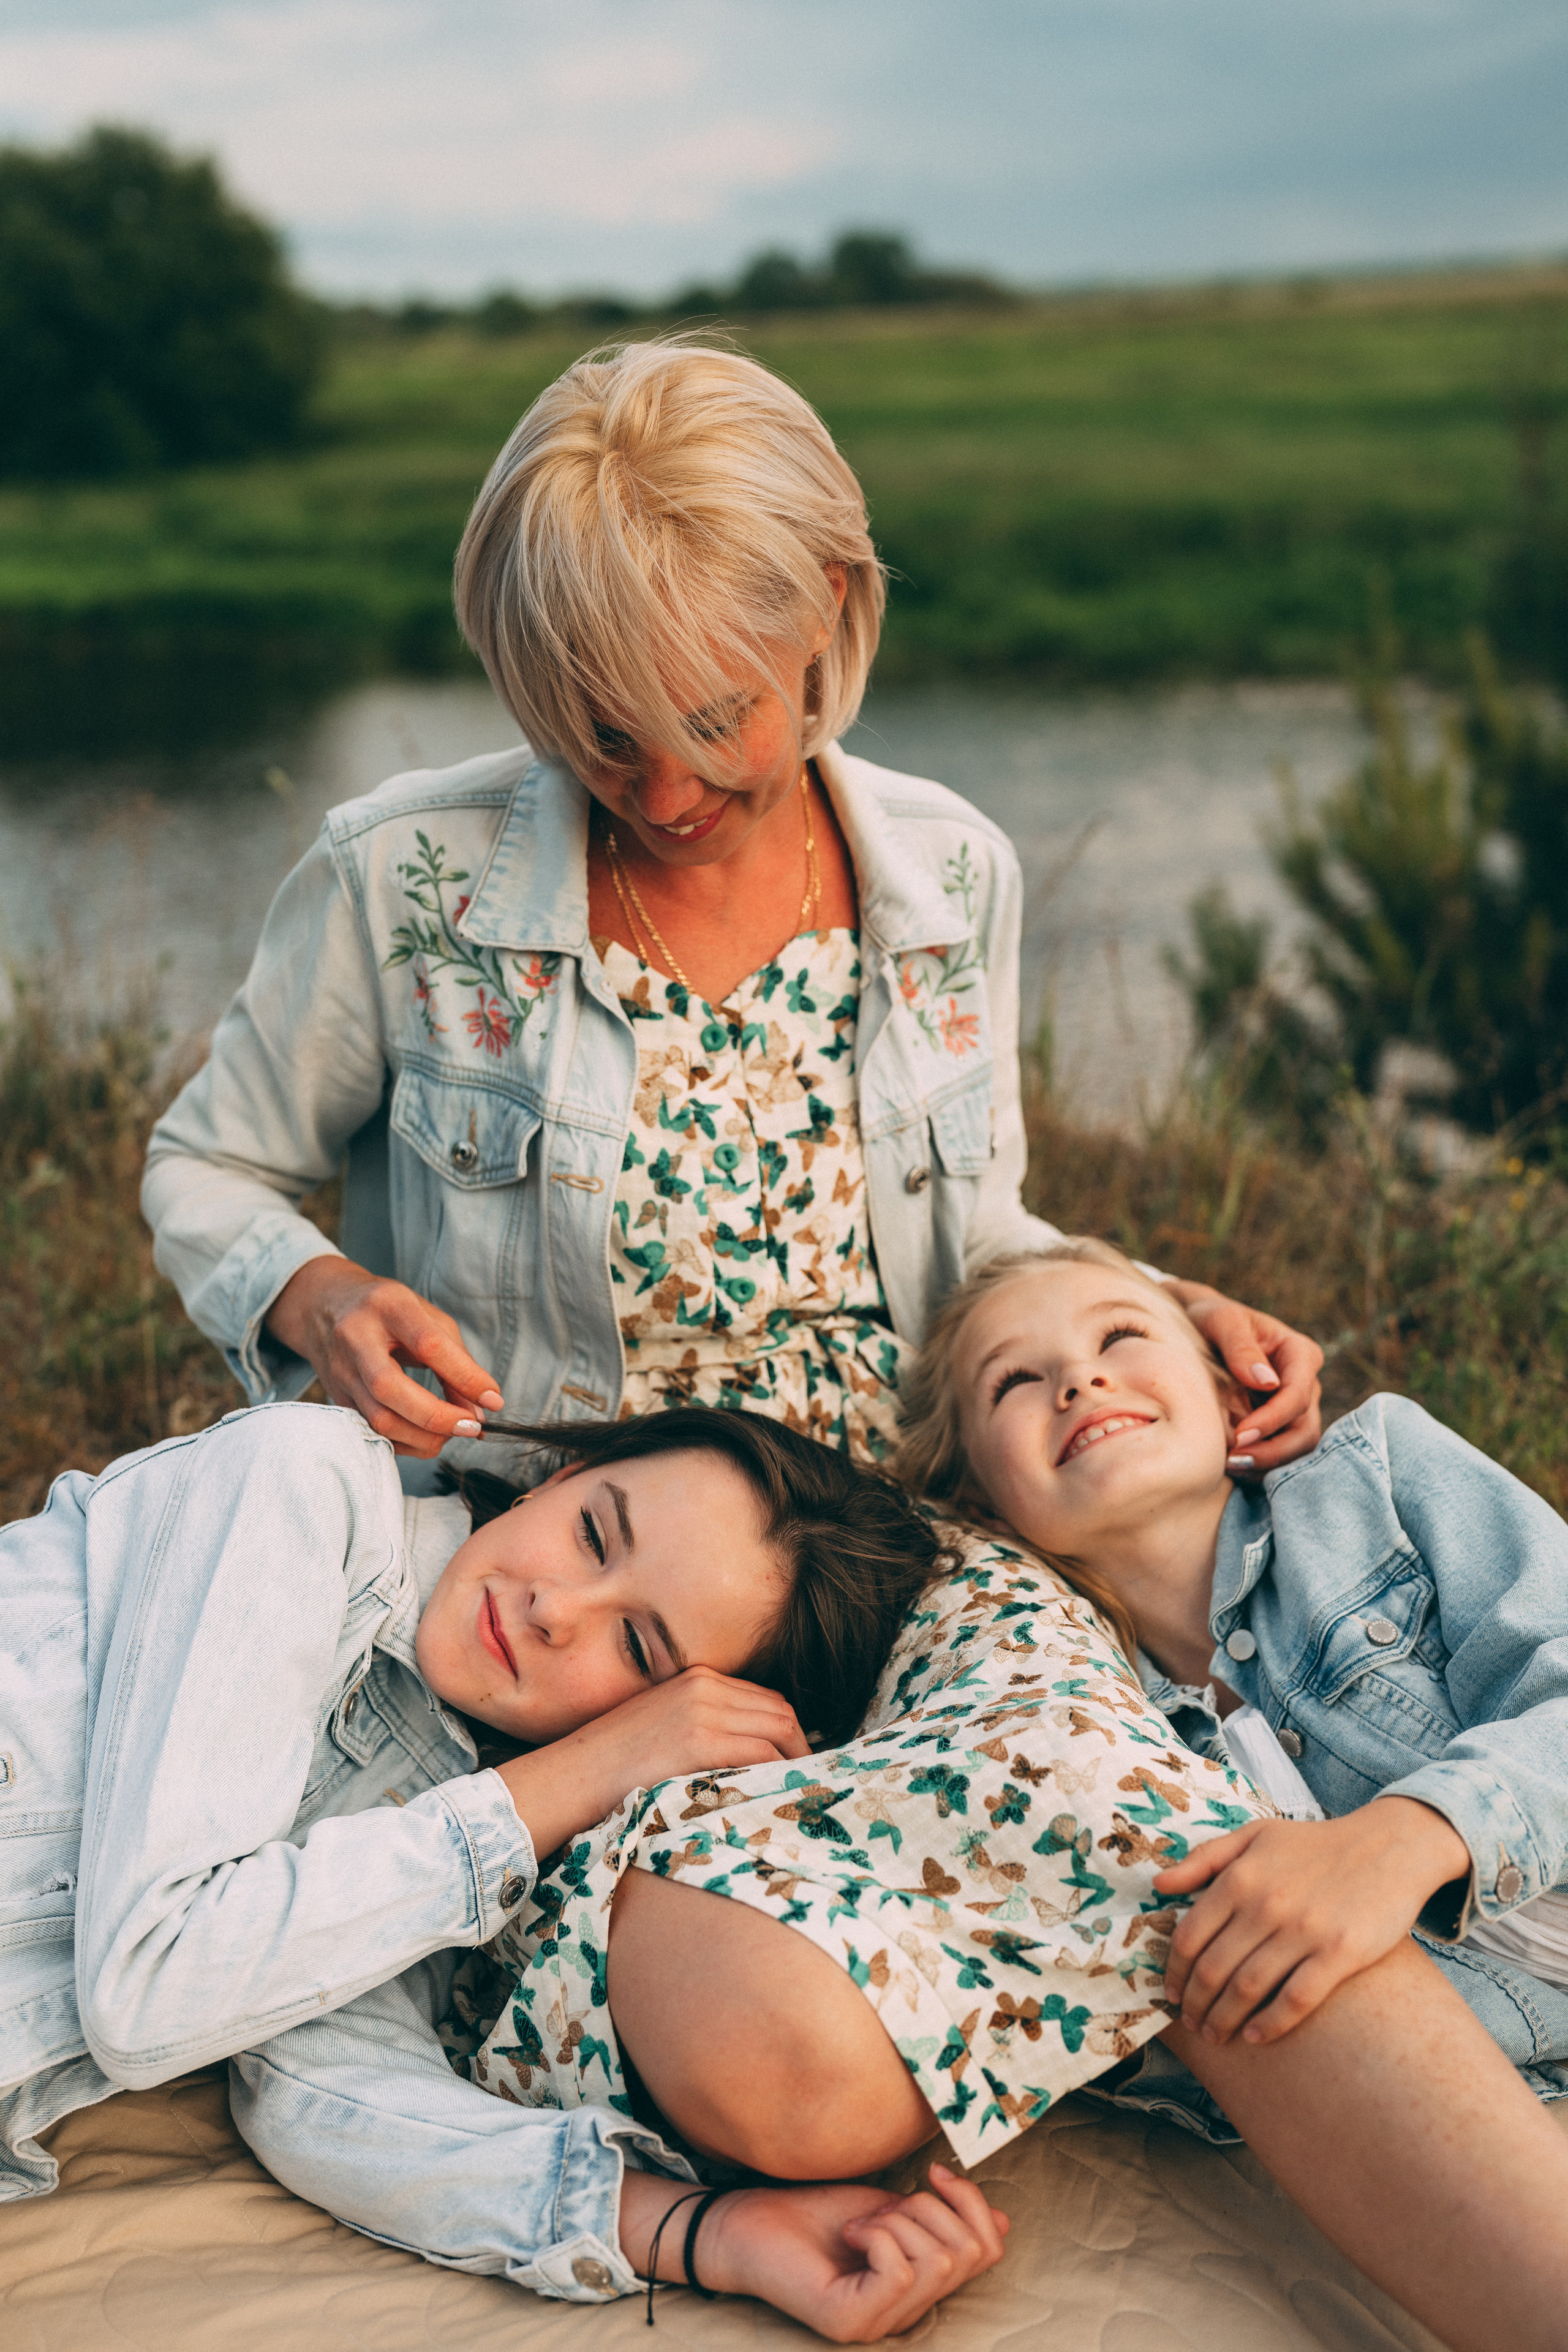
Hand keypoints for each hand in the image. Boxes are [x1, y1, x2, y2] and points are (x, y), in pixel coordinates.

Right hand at [266, 1258, 502, 1456]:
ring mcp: (341, 1371)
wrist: (323, 1306)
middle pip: (391, 1388)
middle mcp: (356, 1338)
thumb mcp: (427, 1318)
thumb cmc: (387, 1311)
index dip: (465, 1377)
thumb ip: (457, 1360)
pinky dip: (406, 1443)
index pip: (428, 1345)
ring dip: (424, 1437)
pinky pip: (373, 1433)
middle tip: (471, 1427)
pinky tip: (427, 1436)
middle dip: (438, 1417)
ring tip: (453, 1432)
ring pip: (379, 1419)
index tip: (493, 1400)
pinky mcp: (337, 1399)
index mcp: (388, 1306)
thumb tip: (483, 1407)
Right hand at [496, 1665, 810, 1857]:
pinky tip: (780, 1796)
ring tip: (801, 1792)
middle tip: (810, 1781)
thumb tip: (746, 1755)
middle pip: (780, 1710)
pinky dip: (779, 1775)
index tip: (798, 1762)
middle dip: (802, 1746)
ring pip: (778, 1730)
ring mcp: (702, 1712)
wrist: (571, 1776)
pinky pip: (761, 1754)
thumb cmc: (611, 1763)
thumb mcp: (662, 1727)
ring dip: (797, 1763)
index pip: (765, 1698)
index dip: (789, 1732)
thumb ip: (703, 1726)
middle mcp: (704, 1687)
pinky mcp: (698, 1741)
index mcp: (696, 1679)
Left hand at [620, 2166, 1008, 2342]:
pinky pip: (898, 2272)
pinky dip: (877, 2235)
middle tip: (880, 2209)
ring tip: (860, 2224)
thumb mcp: (894, 2205)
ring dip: (897, 2219)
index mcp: (925, 2283)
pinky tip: (849, 2236)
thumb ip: (942, 2218)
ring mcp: (881, 2322)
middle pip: (967, 2250)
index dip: (973, 2202)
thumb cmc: (816, 2213)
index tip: (934, 2171)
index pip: (989, 2249)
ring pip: (937, 2258)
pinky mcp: (852, 2322)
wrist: (751, 2222)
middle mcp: (909, 2311)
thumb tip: (1002, 2221)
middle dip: (928, 2207)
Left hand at [1154, 1798, 1471, 2045]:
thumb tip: (1158, 1883)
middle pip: (1213, 1969)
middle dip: (1195, 2002)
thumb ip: (1204, 1858)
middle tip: (1190, 2022)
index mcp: (1240, 1877)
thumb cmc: (1316, 1844)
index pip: (1190, 1936)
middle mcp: (1266, 1905)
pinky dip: (1270, 2024)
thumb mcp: (1255, 1835)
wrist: (1389, 1847)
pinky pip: (1295, 1999)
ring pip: (1248, 1989)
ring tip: (1216, 2034)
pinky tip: (1256, 2037)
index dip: (1174, 1971)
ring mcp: (1303, 1931)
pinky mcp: (1340, 1954)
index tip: (1170, 1992)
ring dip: (1224, 2019)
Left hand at [1162, 1280, 1322, 1472]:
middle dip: (1273, 1450)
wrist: (1202, 1329)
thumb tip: (1266, 1382)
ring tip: (1231, 1466)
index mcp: (1300, 1354)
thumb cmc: (1213, 1319)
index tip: (1241, 1434)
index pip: (1298, 1395)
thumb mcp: (1222, 1320)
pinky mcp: (1280, 1426)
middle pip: (1305, 1429)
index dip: (1273, 1419)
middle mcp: (1306, 1384)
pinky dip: (1261, 1465)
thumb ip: (1241, 1347)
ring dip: (1268, 1463)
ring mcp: (1296, 1408)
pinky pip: (1281, 1454)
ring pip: (1298, 1447)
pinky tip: (1233, 1467)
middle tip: (1234, 1460)